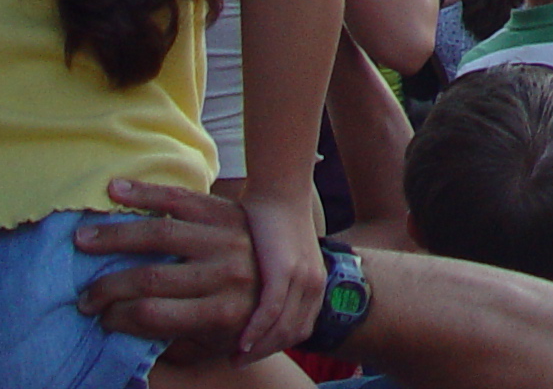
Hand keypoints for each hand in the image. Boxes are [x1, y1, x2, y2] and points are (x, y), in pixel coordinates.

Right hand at [74, 180, 260, 367]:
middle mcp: (225, 273)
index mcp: (222, 311)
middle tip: (82, 294)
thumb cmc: (246, 314)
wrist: (295, 266)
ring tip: (81, 239)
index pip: (153, 314)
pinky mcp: (226, 210)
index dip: (118, 317)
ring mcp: (226, 238)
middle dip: (107, 287)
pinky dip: (146, 193)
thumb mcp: (219, 339)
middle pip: (151, 278)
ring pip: (160, 234)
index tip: (99, 318)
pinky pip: (180, 200)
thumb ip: (179, 343)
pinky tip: (115, 190)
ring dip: (115, 237)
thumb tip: (127, 338)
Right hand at [232, 179, 326, 359]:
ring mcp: (302, 279)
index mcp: (317, 282)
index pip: (300, 328)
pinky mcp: (284, 271)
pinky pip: (270, 313)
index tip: (253, 353)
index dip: (277, 345)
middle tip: (239, 360)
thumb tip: (256, 304)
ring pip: (281, 329)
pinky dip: (255, 331)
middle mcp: (315, 284)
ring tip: (235, 357)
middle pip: (292, 334)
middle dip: (266, 352)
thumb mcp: (284, 257)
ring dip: (258, 348)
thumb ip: (278, 281)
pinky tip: (240, 342)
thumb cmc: (275, 221)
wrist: (280, 190)